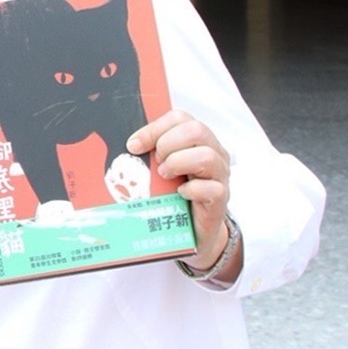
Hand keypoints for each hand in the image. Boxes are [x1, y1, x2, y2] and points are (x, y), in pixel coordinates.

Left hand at [127, 109, 231, 269]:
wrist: (192, 230)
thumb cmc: (173, 194)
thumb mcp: (159, 169)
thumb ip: (149, 153)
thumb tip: (126, 146)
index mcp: (198, 140)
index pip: (179, 118)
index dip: (154, 129)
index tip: (134, 146)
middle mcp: (214, 153)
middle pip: (196, 130)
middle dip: (167, 144)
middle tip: (156, 162)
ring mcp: (220, 175)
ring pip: (206, 156)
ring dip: (177, 164)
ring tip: (164, 176)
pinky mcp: (221, 198)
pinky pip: (210, 188)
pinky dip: (190, 190)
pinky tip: (179, 194)